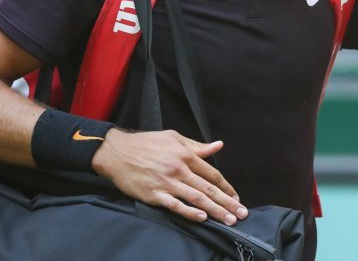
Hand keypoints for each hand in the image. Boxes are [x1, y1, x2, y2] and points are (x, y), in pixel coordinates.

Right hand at [91, 129, 247, 225]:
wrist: (116, 152)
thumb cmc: (145, 143)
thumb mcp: (173, 138)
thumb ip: (196, 146)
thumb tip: (217, 146)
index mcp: (185, 155)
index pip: (212, 173)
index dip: (226, 187)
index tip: (236, 197)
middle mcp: (179, 169)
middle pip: (208, 188)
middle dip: (227, 202)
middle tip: (241, 213)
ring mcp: (167, 182)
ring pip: (196, 198)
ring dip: (214, 210)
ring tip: (228, 220)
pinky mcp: (154, 194)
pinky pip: (175, 205)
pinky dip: (189, 212)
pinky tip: (201, 218)